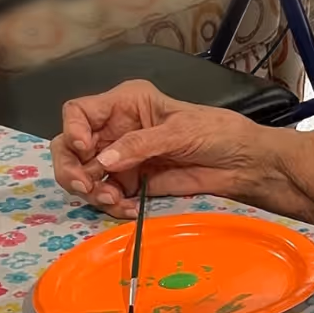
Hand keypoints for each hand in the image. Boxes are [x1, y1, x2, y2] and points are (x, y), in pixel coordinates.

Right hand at [49, 80, 275, 218]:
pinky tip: (129, 208)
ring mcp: (121, 159)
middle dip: (72, 169)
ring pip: (83, 175)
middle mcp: (117, 129)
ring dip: (92, 191)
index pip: (78, 112)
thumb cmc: (217, 133)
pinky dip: (111, 205)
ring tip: (115, 200)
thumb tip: (102, 162)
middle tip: (88, 187)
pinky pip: (106, 196)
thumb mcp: (180, 131)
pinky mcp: (131, 184)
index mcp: (127, 103)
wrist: (243, 164)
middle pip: (70, 147)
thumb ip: (141, 144)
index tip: (87, 151)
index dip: (74, 131)